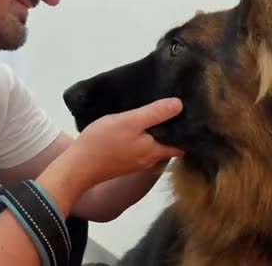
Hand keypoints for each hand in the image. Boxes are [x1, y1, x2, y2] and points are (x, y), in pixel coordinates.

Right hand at [65, 97, 183, 185]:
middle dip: (174, 129)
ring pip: (155, 145)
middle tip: (178, 109)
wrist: (78, 166)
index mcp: (156, 151)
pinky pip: (141, 147)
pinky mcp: (125, 161)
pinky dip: (145, 137)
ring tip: (161, 113)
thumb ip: (155, 114)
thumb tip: (180, 105)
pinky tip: (141, 125)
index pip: (183, 144)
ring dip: (159, 132)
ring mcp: (137, 162)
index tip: (194, 116)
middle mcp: (150, 159)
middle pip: (169, 144)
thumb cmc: (104, 142)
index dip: (189, 131)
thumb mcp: (130, 121)